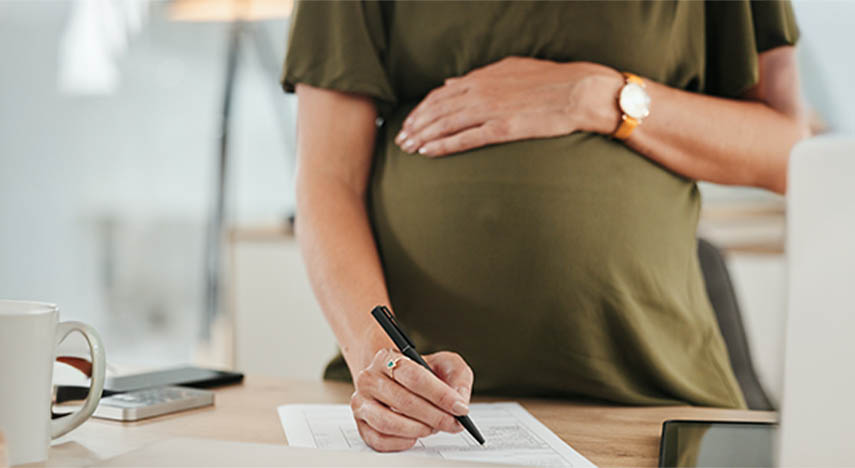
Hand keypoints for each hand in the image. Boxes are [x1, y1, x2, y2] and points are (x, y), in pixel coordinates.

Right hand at [351, 348, 473, 451]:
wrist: (392, 378)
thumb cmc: (419, 372)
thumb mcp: (443, 364)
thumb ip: (458, 376)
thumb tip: (460, 401)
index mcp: (387, 357)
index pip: (414, 376)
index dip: (440, 395)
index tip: (459, 407)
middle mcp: (369, 378)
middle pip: (404, 401)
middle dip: (434, 416)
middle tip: (453, 423)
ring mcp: (361, 402)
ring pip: (389, 423)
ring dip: (418, 430)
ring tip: (433, 428)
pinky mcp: (361, 424)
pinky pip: (379, 440)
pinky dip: (401, 442)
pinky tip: (415, 436)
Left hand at [394, 56, 622, 156]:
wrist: (579, 91)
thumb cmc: (549, 80)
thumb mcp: (509, 69)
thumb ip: (478, 77)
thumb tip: (451, 83)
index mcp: (482, 78)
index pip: (440, 94)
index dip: (421, 110)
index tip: (409, 122)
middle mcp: (480, 92)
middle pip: (437, 110)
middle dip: (415, 125)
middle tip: (399, 139)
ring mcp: (490, 110)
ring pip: (445, 124)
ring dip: (422, 136)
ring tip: (407, 148)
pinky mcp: (502, 129)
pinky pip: (465, 139)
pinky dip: (442, 145)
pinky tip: (427, 152)